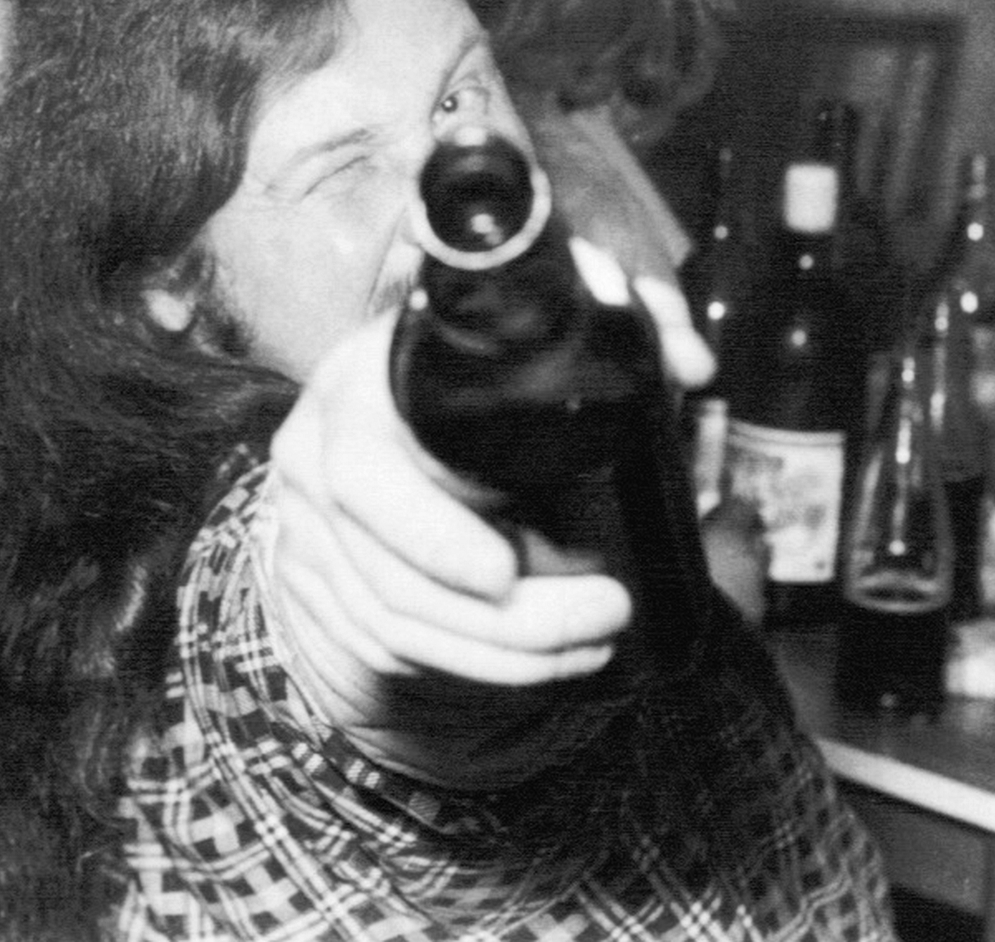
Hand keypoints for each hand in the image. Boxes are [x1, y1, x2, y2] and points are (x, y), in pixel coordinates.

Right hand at [263, 310, 632, 785]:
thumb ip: (634, 327)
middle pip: (388, 576)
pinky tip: (538, 664)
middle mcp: (315, 454)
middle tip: (605, 616)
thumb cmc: (492, 375)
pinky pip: (385, 649)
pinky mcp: (314, 584)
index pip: (365, 476)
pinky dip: (468, 667)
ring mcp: (306, 526)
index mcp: (362, 382)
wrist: (408, 411)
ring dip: (499, 656)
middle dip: (506, 622)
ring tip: (591, 645)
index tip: (505, 575)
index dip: (432, 538)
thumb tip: (688, 364)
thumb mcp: (556, 337)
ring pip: (392, 626)